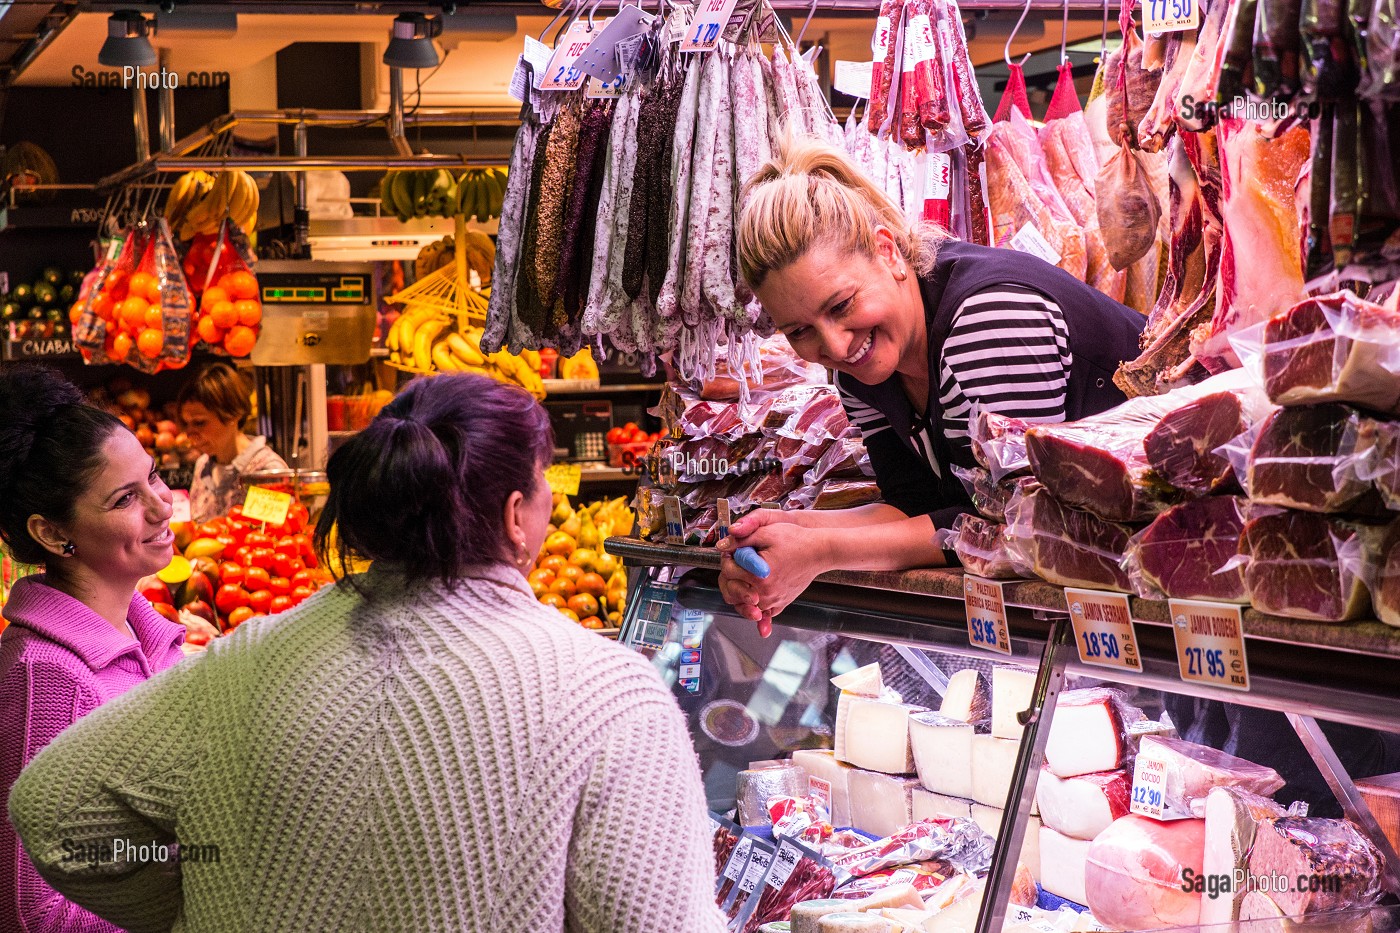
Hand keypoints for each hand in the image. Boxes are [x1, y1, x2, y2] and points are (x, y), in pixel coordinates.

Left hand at [716, 511, 829, 637]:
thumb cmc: (796, 540)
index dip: (727, 558)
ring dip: (739, 592)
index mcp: (758, 575)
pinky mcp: (781, 604)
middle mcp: (765, 593)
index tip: (733, 552)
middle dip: (730, 576)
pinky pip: (763, 614)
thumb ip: (741, 540)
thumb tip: (722, 546)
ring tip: (741, 579)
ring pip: (743, 604)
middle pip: (732, 591)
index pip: (728, 571)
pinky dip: (756, 613)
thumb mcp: (766, 533)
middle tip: (736, 564)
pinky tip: (756, 615)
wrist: (819, 551)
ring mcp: (773, 601)